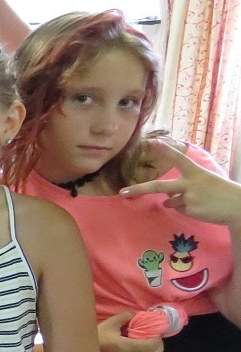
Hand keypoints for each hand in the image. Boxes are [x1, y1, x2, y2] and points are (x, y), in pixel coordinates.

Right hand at [97, 310, 163, 351]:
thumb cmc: (96, 337)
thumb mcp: (109, 324)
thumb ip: (124, 316)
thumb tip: (138, 314)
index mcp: (122, 346)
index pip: (149, 346)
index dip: (157, 340)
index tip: (155, 335)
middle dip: (159, 348)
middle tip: (156, 342)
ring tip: (149, 350)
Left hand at [122, 139, 240, 226]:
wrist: (237, 207)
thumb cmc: (221, 192)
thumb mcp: (204, 182)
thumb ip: (185, 186)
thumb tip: (166, 198)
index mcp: (196, 172)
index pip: (178, 158)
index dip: (166, 150)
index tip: (153, 142)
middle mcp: (190, 183)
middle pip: (158, 187)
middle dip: (139, 190)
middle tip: (122, 193)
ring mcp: (189, 197)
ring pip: (170, 201)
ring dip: (178, 202)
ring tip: (198, 201)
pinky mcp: (190, 209)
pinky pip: (179, 210)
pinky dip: (186, 210)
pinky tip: (200, 208)